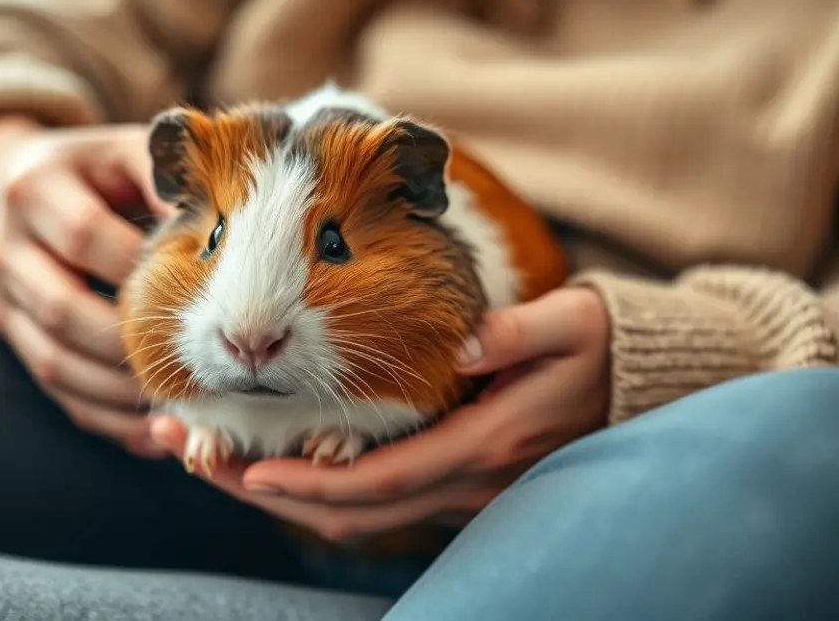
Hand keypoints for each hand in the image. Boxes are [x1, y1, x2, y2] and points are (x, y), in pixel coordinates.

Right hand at [0, 117, 174, 456]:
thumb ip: (169, 178)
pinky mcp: (11, 336)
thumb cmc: (100, 172)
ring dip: (121, 392)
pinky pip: (54, 390)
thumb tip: (225, 226)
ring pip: (55, 362)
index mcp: (34, 190)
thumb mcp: (129, 154)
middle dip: (134, 344)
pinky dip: (106, 416)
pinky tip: (154, 429)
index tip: (208, 294)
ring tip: (183, 402)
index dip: (146, 269)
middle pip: (65, 310)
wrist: (23, 186)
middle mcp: (4, 248)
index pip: (89, 238)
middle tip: (202, 362)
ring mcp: (0, 299)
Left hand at [152, 287, 611, 540]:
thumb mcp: (570, 326)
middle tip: (199, 459)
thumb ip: (514, 335)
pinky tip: (283, 458)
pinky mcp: (459, 475)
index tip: (248, 470)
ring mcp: (463, 486)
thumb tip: (460, 344)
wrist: (640, 384)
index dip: (311, 482)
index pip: (382, 480)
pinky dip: (324, 486)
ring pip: (361, 512)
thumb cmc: (601, 348)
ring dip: (288, 493)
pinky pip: (380, 497)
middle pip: (354, 510)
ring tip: (220, 459)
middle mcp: (468, 479)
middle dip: (272, 492)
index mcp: (486, 443)